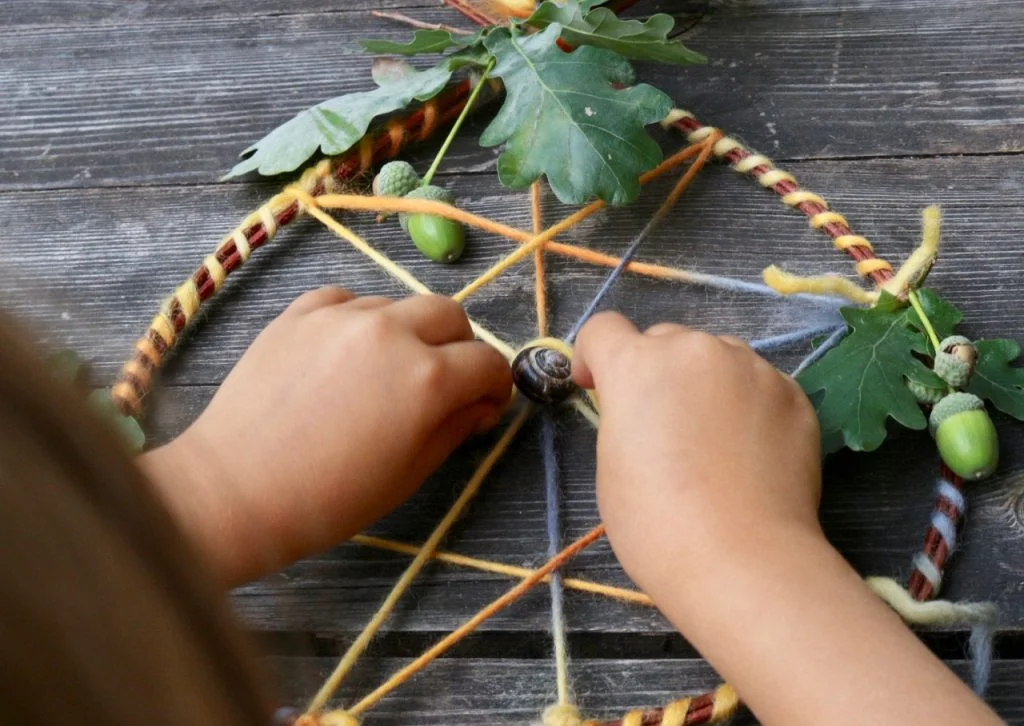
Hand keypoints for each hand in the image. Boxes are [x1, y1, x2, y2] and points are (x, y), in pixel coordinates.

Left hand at [141, 289, 511, 585]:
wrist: (236, 490)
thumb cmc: (330, 499)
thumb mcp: (409, 474)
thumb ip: (454, 429)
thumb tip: (478, 405)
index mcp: (427, 377)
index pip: (488, 362)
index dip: (495, 386)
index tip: (483, 406)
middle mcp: (391, 332)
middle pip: (451, 314)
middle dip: (458, 347)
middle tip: (442, 383)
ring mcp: (341, 316)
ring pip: (398, 305)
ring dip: (407, 333)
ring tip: (383, 372)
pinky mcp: (299, 313)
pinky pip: (347, 300)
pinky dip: (359, 321)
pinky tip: (344, 354)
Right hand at [572, 311, 822, 590]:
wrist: (742, 559)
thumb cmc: (656, 523)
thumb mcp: (612, 464)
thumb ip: (626, 416)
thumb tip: (650, 412)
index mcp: (638, 365)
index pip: (603, 329)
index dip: (595, 357)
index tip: (597, 387)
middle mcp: (695, 350)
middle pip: (665, 341)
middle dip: (657, 372)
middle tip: (664, 427)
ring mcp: (751, 367)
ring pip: (718, 359)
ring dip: (707, 384)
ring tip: (715, 441)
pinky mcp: (793, 393)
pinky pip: (759, 385)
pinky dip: (749, 407)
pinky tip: (751, 455)